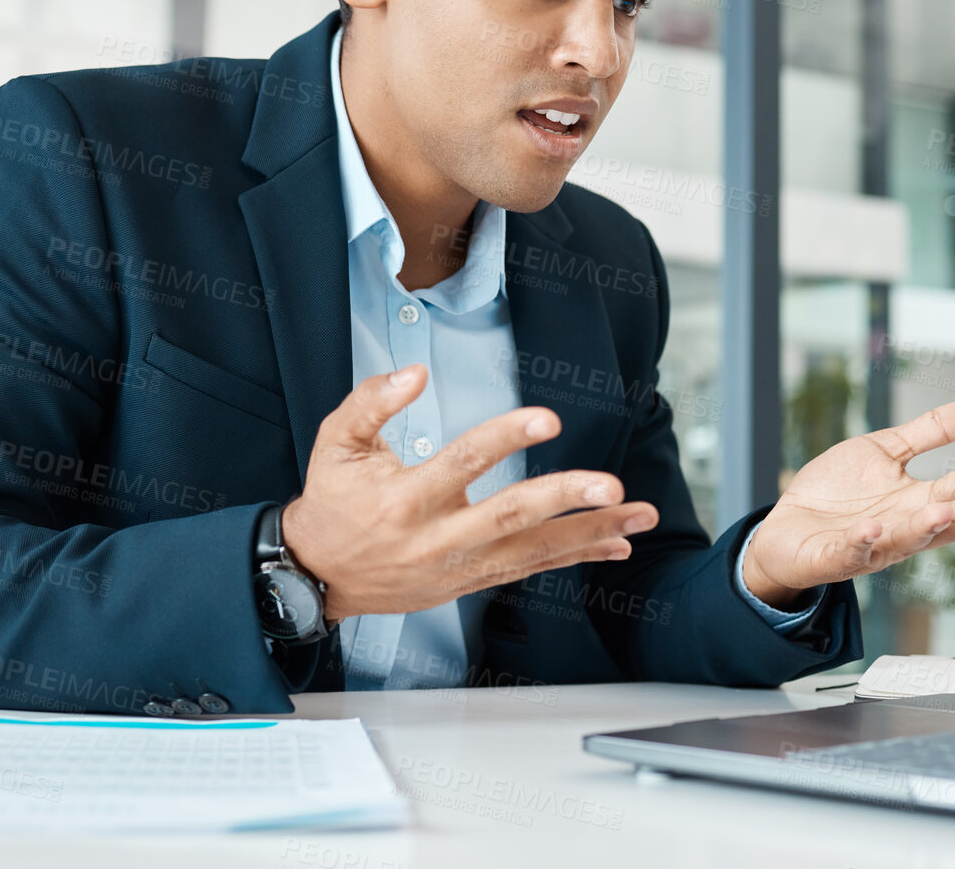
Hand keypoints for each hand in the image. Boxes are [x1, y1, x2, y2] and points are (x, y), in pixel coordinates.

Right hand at [280, 364, 658, 622]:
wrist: (316, 576)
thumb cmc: (331, 501)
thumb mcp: (334, 441)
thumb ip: (372, 401)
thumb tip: (415, 373)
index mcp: (404, 500)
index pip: (461, 463)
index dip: (505, 438)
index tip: (547, 419)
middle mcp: (436, 538)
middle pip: (509, 518)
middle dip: (566, 501)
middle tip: (612, 485)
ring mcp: (458, 566)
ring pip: (533, 552)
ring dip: (591, 534)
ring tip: (638, 516)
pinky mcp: (471, 581)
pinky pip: (532, 569)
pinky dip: (577, 557)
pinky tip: (617, 544)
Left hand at [741, 398, 954, 607]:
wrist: (785, 527)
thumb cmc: (840, 493)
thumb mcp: (885, 452)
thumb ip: (929, 433)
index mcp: (917, 503)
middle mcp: (902, 528)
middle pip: (946, 521)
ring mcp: (871, 547)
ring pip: (904, 541)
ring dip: (924, 528)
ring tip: (944, 510)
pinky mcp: (834, 558)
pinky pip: (851, 553)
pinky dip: (863, 542)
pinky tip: (872, 528)